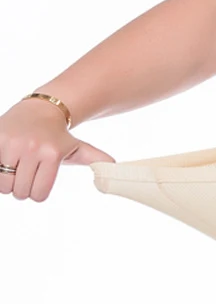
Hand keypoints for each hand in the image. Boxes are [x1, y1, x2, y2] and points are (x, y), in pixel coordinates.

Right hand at [0, 99, 114, 201]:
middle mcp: (32, 149)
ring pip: (2, 183)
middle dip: (21, 189)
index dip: (36, 194)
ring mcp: (11, 143)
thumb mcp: (79, 148)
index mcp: (52, 155)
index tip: (37, 185)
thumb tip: (115, 167)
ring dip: (6, 182)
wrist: (40, 108)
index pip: (38, 195)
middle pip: (20, 191)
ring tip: (13, 170)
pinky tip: (3, 163)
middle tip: (25, 177)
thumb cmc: (60, 136)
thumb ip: (96, 159)